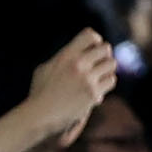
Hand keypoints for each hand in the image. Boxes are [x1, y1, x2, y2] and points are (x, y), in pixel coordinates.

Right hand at [20, 29, 118, 150]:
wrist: (39, 115)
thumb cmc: (40, 92)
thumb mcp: (45, 68)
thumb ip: (63, 57)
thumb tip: (79, 48)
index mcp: (65, 56)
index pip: (90, 35)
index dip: (95, 40)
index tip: (93, 48)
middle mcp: (78, 64)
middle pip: (106, 48)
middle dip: (103, 55)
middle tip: (98, 64)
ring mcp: (87, 79)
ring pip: (112, 64)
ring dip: (106, 70)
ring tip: (98, 76)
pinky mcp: (93, 93)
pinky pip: (111, 80)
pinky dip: (105, 84)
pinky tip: (96, 89)